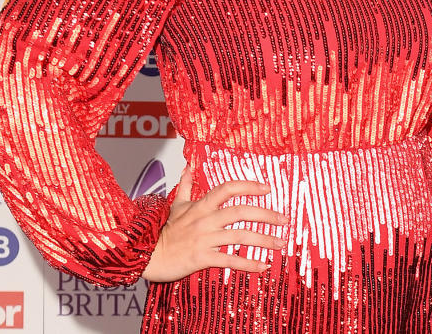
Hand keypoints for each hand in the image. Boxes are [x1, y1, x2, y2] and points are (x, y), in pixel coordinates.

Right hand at [141, 168, 287, 282]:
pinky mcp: (202, 258)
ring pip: (239, 236)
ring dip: (263, 240)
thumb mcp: (175, 204)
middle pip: (241, 212)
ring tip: (280, 243)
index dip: (249, 186)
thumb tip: (188, 166)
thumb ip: (185, 185)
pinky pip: (229, 260)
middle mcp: (205, 219)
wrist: (147, 254)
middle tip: (284, 220)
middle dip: (266, 214)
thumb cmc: (162, 229)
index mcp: (201, 205)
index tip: (268, 188)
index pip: (228, 188)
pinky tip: (262, 266)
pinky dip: (248, 263)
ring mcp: (204, 238)